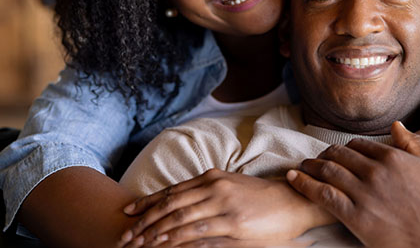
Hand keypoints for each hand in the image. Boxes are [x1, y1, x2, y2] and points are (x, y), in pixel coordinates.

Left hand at [119, 168, 333, 246]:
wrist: (293, 202)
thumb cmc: (260, 196)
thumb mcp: (230, 187)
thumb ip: (204, 194)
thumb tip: (177, 205)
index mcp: (212, 178)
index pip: (172, 191)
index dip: (147, 203)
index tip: (128, 213)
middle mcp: (214, 189)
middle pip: (170, 207)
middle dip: (145, 223)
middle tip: (126, 236)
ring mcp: (224, 209)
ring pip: (181, 222)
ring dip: (156, 236)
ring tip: (139, 246)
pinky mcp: (234, 228)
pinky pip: (200, 237)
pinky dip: (179, 243)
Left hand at [286, 122, 419, 247]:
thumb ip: (416, 143)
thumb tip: (397, 125)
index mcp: (393, 157)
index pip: (359, 145)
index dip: (346, 148)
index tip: (340, 153)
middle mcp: (375, 172)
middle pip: (339, 155)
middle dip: (325, 155)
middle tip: (317, 158)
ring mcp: (364, 194)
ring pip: (328, 171)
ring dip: (311, 166)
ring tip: (302, 166)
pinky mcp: (354, 216)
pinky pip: (323, 195)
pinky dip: (305, 184)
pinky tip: (293, 178)